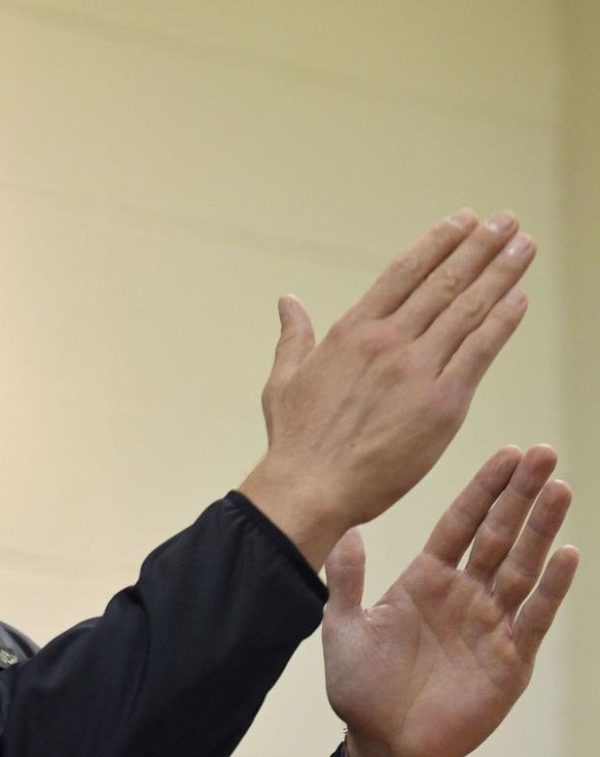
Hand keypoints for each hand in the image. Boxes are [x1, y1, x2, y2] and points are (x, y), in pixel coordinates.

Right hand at [240, 210, 534, 568]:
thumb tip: (288, 301)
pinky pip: (480, 352)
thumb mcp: (283, 380)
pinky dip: (502, 322)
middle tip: (506, 220)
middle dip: (479, 247)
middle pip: (443, 282)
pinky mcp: (442, 403)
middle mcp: (387, 342)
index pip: (403, 273)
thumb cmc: (295, 440)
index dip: (437, 243)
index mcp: (350, 333)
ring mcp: (416, 370)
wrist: (311, 486)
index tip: (463, 221)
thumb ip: (293, 337)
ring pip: (467, 310)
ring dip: (500, 273)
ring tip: (523, 246)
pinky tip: (520, 298)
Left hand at [322, 445, 577, 756]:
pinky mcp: (509, 660)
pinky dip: (552, 588)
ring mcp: (489, 624)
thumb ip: (347, 579)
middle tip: (544, 453)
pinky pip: (533, 617)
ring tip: (559, 488)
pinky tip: (566, 554)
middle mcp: (462, 595)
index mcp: (425, 580)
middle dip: (521, 494)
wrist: (380, 743)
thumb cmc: (360, 687)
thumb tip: (348, 529)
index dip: (482, 490)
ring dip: (541, 529)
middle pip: (499, 535)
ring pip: (522, 567)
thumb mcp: (343, 626)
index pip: (460, 523)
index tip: (505, 453)